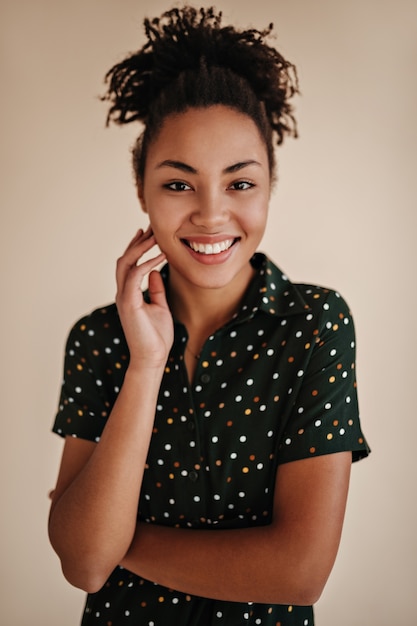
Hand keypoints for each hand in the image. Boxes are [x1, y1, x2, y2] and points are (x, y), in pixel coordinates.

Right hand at [115, 226, 173, 369]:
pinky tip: (160, 255)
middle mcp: (124, 292)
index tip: (149, 233)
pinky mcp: (129, 302)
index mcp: (129, 293)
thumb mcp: (160, 307)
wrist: (152, 358)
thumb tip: (156, 273)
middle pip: (125, 259)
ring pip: (125, 263)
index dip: (137, 247)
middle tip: (151, 227)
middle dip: (137, 241)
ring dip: (140, 247)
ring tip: (155, 235)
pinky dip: (147, 263)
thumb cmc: (157, 337)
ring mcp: (124, 297)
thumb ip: (156, 290)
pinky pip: (135, 275)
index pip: (129, 264)